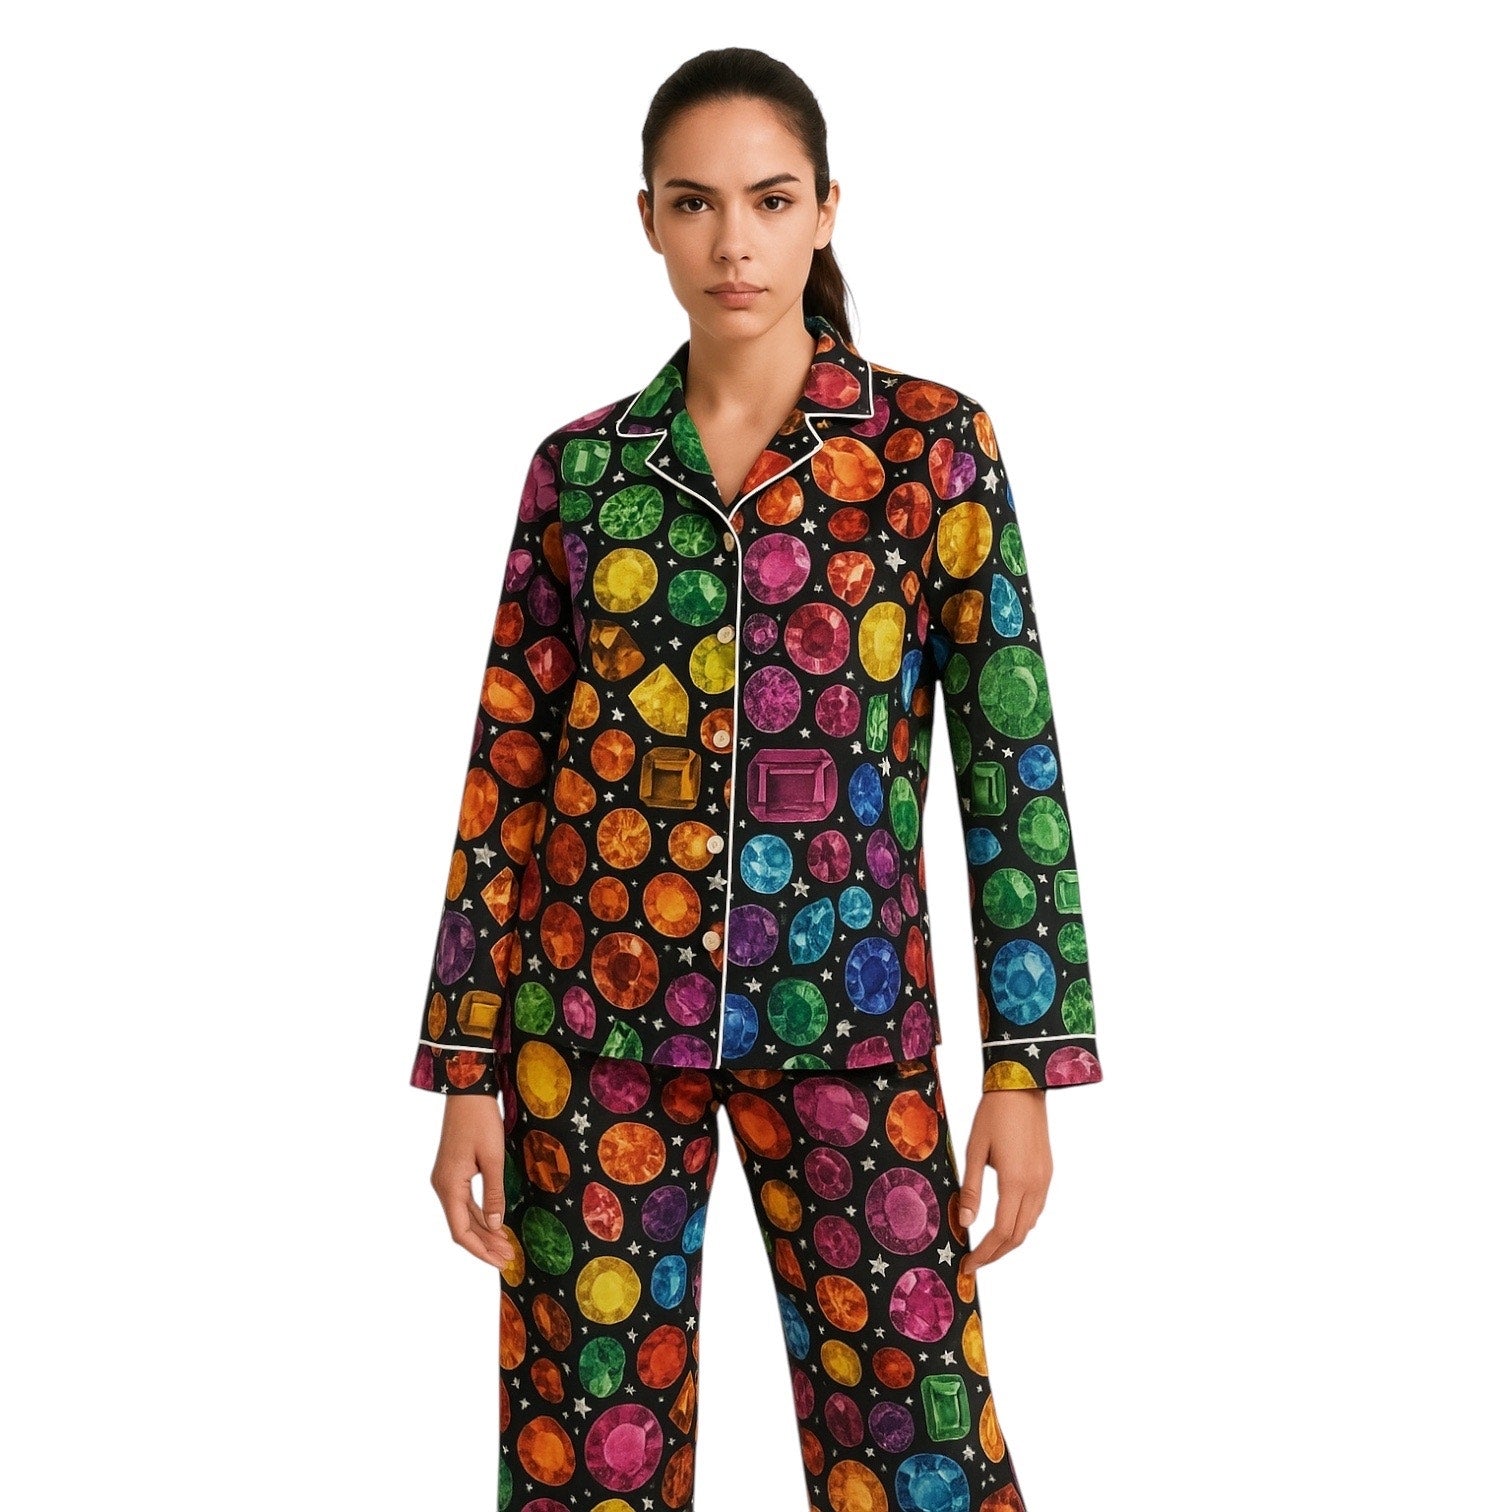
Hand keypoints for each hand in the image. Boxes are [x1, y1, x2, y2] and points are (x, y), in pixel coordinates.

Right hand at [430, 1094, 515, 1269]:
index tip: (500, 1261)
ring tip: (506, 1245)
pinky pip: (465, 1202)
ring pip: (463, 1215)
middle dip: (485, 1243)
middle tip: (510, 1257)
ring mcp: (446, 1179)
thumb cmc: (480, 1121)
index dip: (480, 1250)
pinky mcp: (453, 1172)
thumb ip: (494, 1194)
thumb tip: (495, 1226)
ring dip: (483, 1231)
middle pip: (462, 1226)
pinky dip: (479, 1215)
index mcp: (449, 1186)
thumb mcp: (493, 1159)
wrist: (467, 1092)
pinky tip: (495, 1223)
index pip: (460, 1231)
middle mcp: (443, 1186)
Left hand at [958, 1088, 1051, 1274]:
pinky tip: (1004, 1222)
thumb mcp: (975, 1150)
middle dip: (996, 1254)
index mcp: (1015, 1182)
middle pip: (1018, 1235)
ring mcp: (1045, 1180)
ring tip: (986, 1247)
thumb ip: (971, 1189)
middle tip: (974, 1263)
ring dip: (1009, 1241)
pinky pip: (1036, 1209)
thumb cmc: (994, 1114)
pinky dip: (1020, 1224)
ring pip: (1030, 1225)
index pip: (1000, 1232)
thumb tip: (965, 1222)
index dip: (984, 1254)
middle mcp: (1035, 1186)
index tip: (967, 1265)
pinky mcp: (1047, 1172)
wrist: (1022, 1086)